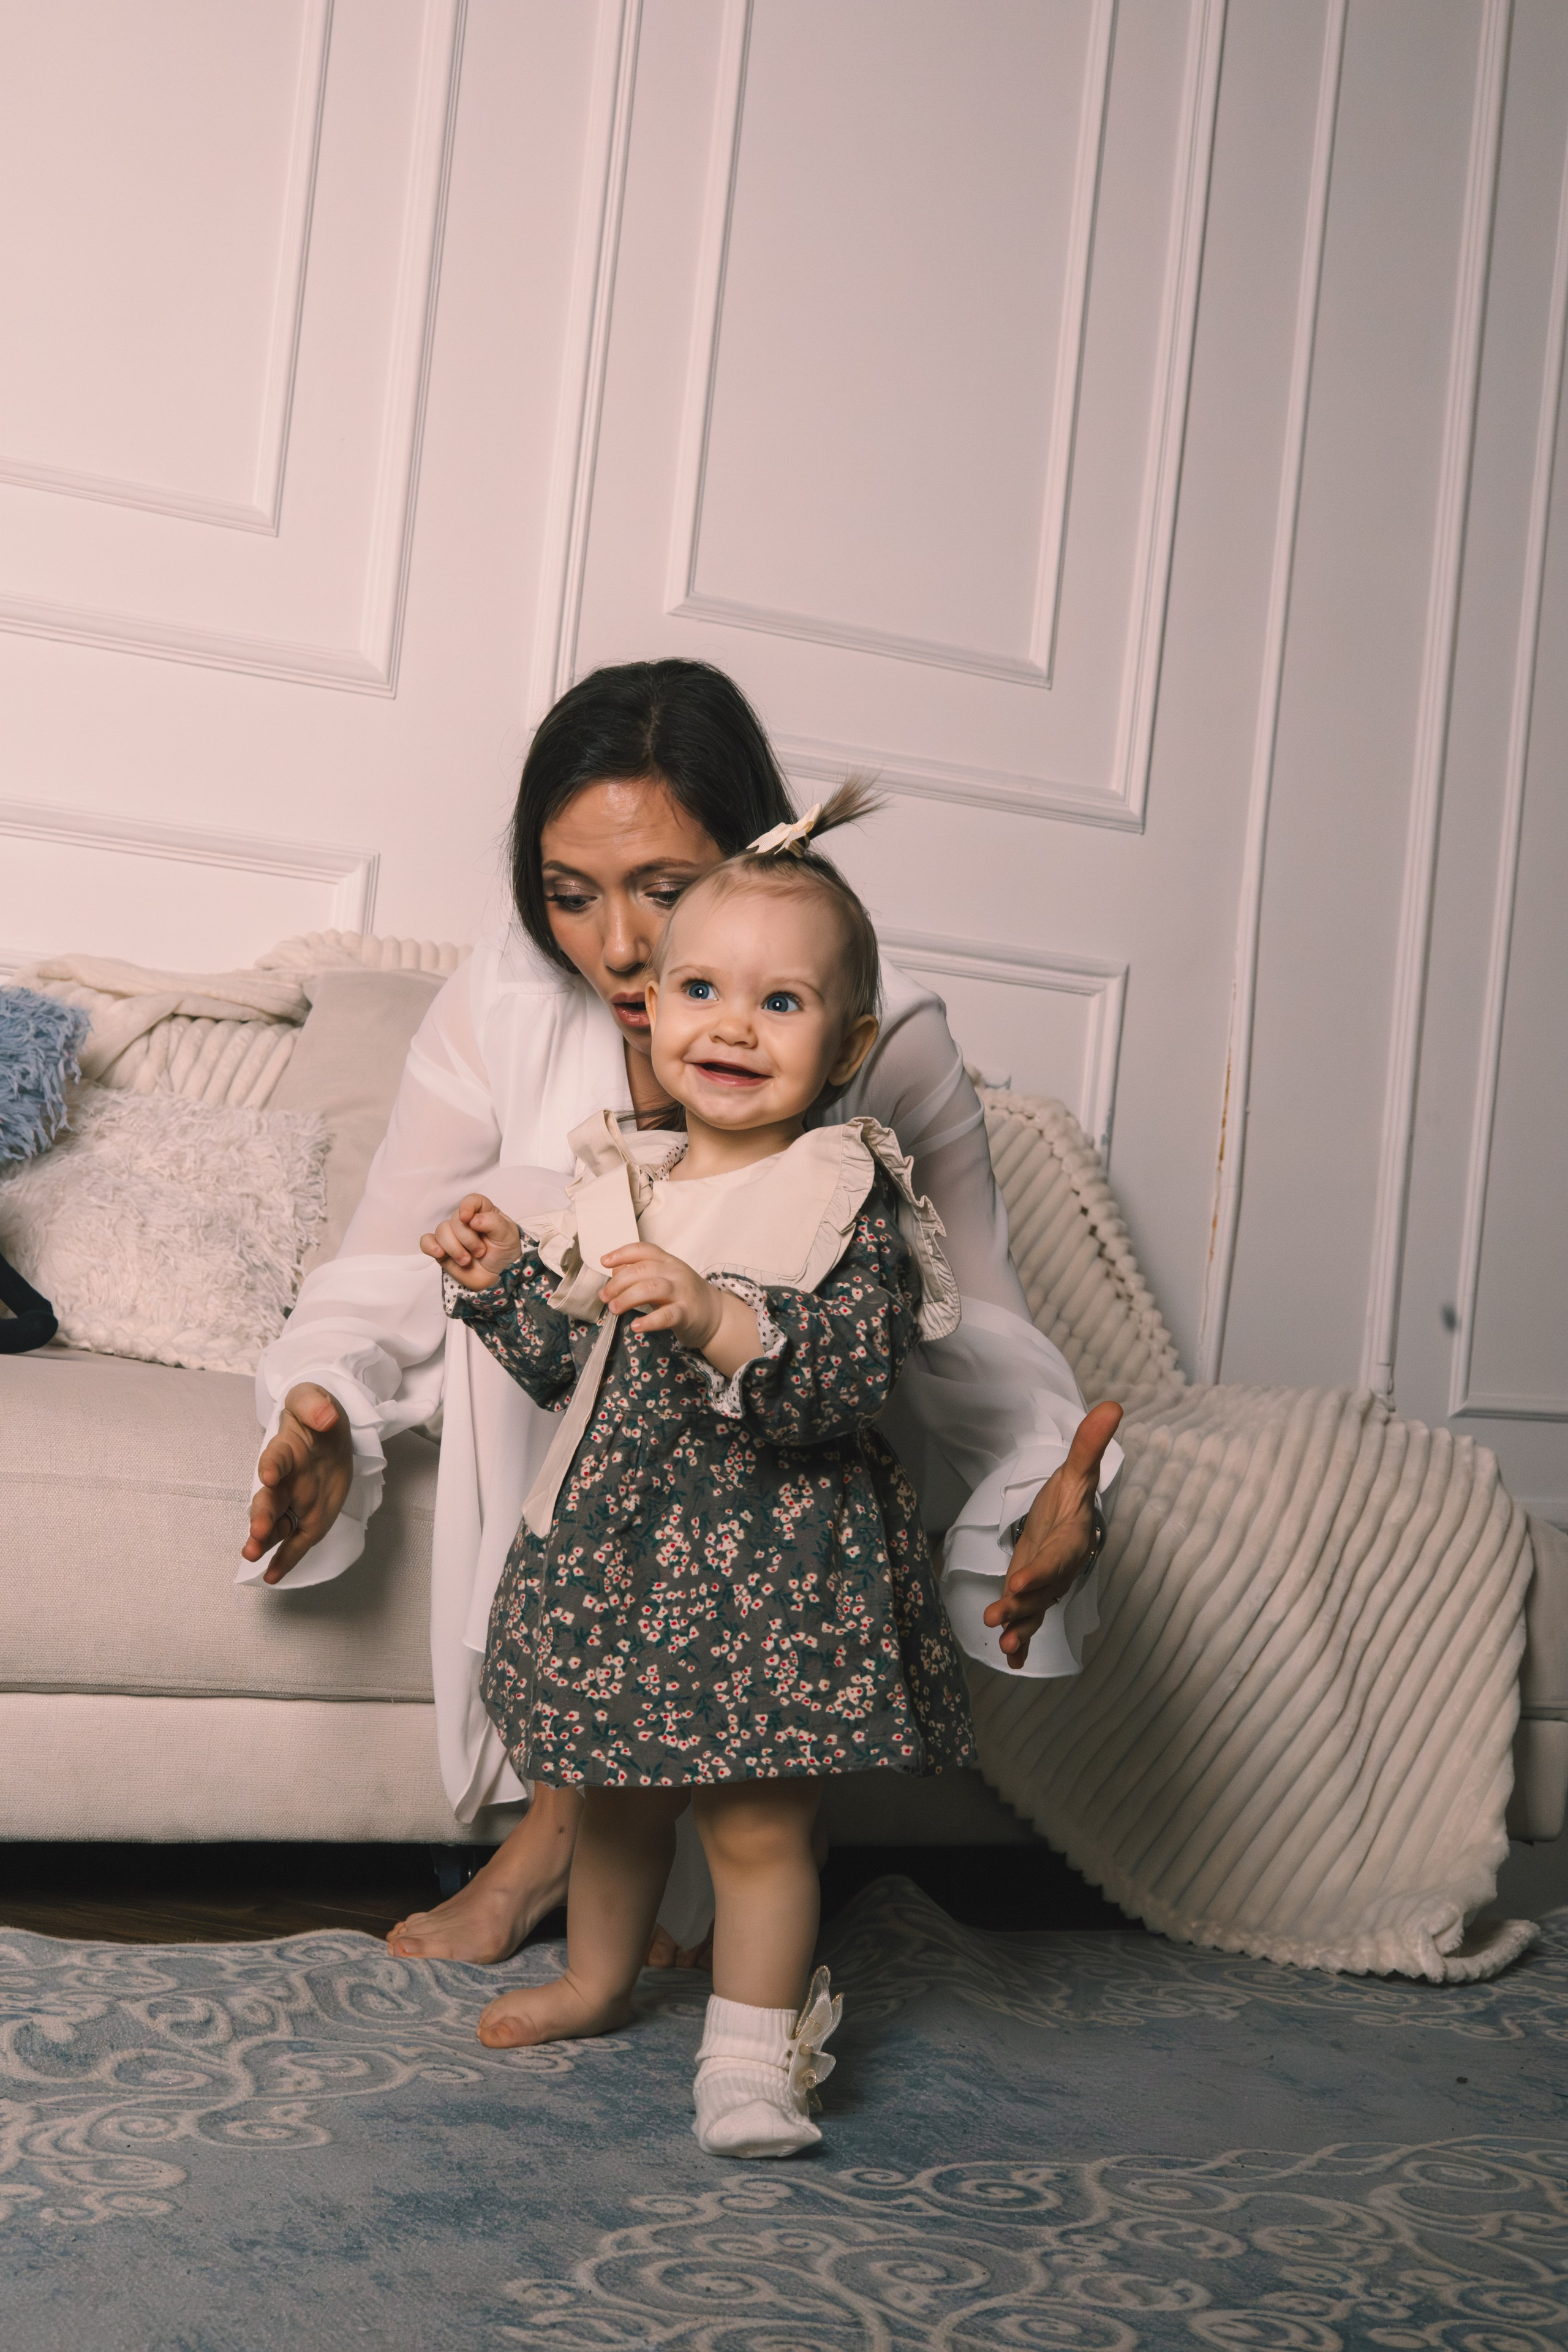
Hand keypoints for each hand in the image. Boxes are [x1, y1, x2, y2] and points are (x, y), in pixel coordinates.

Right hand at [243, 1382, 354, 1585]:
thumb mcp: (314, 1399)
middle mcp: (284, 1480)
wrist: (328, 1428)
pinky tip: (271, 1576)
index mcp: (284, 1450)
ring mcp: (294, 1501)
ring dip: (265, 1540)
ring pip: (276, 1524)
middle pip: (269, 1500)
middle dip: (262, 1515)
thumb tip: (326, 1417)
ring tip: (253, 1554)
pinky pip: (295, 1541)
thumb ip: (315, 1405)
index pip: (276, 1457)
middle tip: (258, 1530)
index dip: (272, 1466)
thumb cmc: (315, 1413)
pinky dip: (284, 1560)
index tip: (268, 1475)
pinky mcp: (309, 1517)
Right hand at [420, 1194, 521, 1289]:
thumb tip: (472, 1219)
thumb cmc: (504, 1253)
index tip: (468, 1219)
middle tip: (480, 1252)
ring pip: (441, 1231)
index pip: (471, 1200)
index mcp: (483, 1213)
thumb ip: (494, 1223)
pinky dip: (430, 1246)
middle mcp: (465, 1221)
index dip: (467, 1207)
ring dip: (454, 1248)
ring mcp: (452, 1235)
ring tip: (466, 1261)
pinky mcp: (441, 1249)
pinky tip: (440, 1254)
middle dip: (467, 1238)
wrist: (496, 1277)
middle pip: (455, 1219)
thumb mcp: (508, 1236)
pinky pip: (426, 1241)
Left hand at [599, 1243, 721, 1347]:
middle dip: (618, 1283)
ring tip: (614, 1309)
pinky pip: (666, 1315)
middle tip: (604, 1296)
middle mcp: (675, 1272)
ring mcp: (682, 1292)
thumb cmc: (684, 1296)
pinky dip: (649, 1321)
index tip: (604, 1261)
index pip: (643, 1250)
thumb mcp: (663, 1279)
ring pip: (651, 1288)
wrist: (716, 1316)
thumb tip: (615, 1270)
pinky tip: (636, 1326)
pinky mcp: (686, 1313)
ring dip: (628, 1298)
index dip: (621, 1253)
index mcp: (668, 1261)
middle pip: (642, 1270)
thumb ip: (640, 1273)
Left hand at [982, 1399, 1123, 1669]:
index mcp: (1071, 1540)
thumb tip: (1112, 1406)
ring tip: (1003, 1644)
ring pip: (1035, 1609)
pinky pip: (1031, 1619)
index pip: (1056, 1559)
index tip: (1019, 1583)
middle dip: (1022, 1606)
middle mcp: (1061, 1568)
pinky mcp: (1035, 1592)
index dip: (1040, 1572)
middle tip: (999, 1618)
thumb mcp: (1076, 1470)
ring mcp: (1048, 1584)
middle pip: (1043, 1590)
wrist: (1072, 1518)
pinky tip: (1010, 1657)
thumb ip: (1089, 1444)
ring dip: (1020, 1627)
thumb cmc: (1071, 1495)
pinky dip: (1023, 1640)